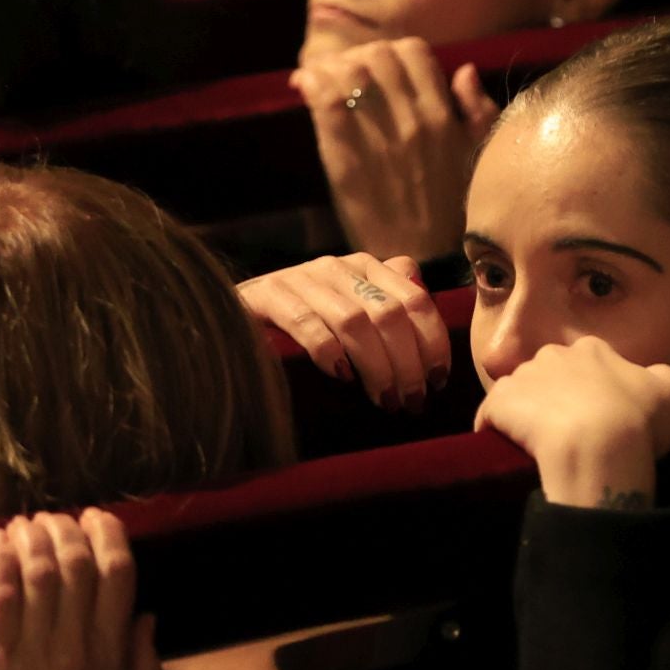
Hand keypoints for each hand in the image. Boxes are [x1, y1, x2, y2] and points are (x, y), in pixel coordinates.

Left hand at [0, 510, 158, 669]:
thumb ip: (143, 666)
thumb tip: (147, 617)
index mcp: (111, 653)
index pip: (118, 575)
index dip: (109, 535)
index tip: (98, 518)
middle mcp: (77, 642)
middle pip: (77, 563)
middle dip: (67, 528)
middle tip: (55, 518)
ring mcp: (35, 647)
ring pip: (38, 572)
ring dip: (32, 537)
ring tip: (24, 524)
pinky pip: (1, 597)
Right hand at [237, 252, 451, 410]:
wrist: (232, 310)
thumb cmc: (303, 317)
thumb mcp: (350, 303)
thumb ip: (389, 296)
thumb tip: (426, 296)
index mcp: (366, 268)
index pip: (416, 300)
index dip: (433, 343)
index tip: (438, 381)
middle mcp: (338, 268)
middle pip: (390, 315)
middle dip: (408, 364)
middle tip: (412, 402)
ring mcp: (302, 279)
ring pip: (354, 322)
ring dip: (376, 366)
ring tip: (384, 400)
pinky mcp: (269, 296)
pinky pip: (306, 322)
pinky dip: (329, 351)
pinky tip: (342, 376)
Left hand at [292, 38, 499, 260]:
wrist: (425, 259)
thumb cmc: (454, 210)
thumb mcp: (479, 156)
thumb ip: (477, 110)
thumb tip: (461, 70)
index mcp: (444, 115)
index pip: (413, 52)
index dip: (392, 53)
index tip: (379, 68)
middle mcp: (412, 119)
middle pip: (377, 55)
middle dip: (358, 57)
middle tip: (346, 73)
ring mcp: (378, 138)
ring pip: (349, 70)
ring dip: (331, 66)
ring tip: (322, 78)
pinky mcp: (345, 158)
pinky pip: (324, 101)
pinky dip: (311, 83)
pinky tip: (303, 86)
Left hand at [474, 338, 669, 509]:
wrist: (600, 447)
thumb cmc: (642, 421)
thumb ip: (663, 378)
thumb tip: (653, 379)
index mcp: (592, 349)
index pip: (589, 363)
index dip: (595, 391)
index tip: (602, 417)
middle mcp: (553, 353)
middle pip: (551, 375)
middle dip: (558, 397)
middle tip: (574, 433)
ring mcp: (521, 377)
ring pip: (521, 394)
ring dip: (528, 415)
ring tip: (543, 448)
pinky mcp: (497, 403)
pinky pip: (491, 416)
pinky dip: (498, 432)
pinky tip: (513, 452)